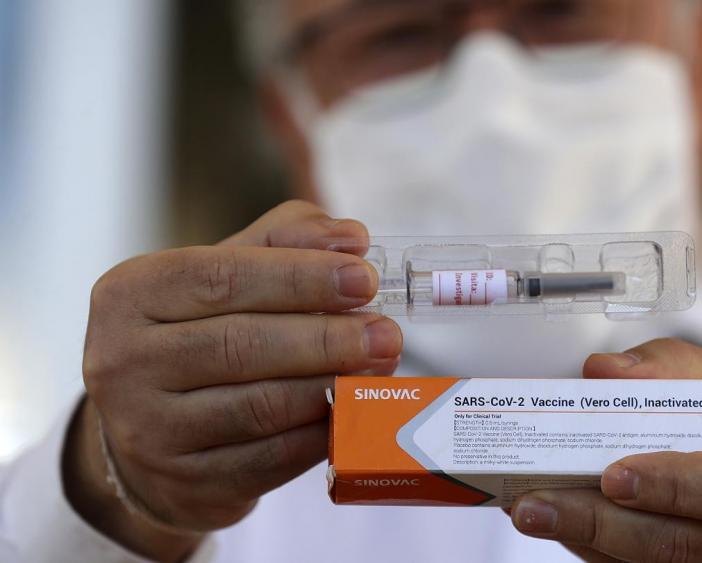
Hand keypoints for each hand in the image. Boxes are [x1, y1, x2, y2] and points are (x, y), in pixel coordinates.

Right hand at [65, 201, 402, 560]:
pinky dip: (320, 434)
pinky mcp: (186, 485)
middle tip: (386, 333)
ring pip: (259, 406)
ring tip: (380, 368)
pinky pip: (270, 459)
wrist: (152, 432)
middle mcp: (123, 362)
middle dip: (326, 338)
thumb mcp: (228, 272)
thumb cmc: (200, 333)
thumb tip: (351, 236)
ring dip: (332, 386)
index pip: (222, 277)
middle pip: (241, 345)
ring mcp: (148, 432)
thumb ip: (287, 240)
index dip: (300, 278)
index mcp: (130, 293)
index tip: (364, 278)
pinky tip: (354, 411)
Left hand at [509, 339, 701, 562]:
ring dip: (599, 546)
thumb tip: (602, 372)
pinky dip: (616, 561)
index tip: (610, 476)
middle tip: (537, 505)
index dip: (673, 486)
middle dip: (604, 526)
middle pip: (691, 545)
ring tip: (543, 515)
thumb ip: (674, 370)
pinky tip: (580, 534)